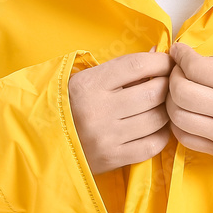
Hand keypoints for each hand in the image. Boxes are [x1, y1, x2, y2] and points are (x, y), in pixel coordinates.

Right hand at [67, 49, 173, 175]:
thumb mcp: (88, 78)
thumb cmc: (70, 103)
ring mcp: (106, 137)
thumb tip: (156, 53)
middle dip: (167, 86)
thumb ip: (122, 68)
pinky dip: (162, 134)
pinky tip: (157, 127)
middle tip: (170, 84)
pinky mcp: (112, 158)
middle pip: (152, 93)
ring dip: (166, 110)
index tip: (168, 62)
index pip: (137, 65)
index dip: (160, 62)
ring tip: (163, 105)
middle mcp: (99, 110)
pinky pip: (152, 145)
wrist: (43, 140)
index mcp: (90, 84)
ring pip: (156, 119)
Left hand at [164, 43, 212, 165]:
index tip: (179, 51)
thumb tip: (188, 59)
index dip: (180, 56)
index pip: (195, 67)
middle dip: (172, 77)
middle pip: (181, 92)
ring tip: (180, 92)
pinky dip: (178, 123)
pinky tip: (186, 112)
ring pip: (178, 117)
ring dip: (171, 101)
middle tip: (178, 71)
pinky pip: (185, 138)